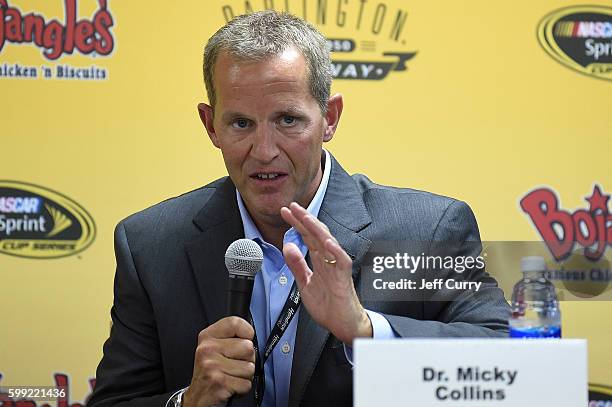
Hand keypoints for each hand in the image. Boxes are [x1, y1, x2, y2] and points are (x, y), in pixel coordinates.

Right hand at [183, 317, 255, 406]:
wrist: (197, 398)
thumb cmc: (211, 372)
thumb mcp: (215, 348)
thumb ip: (231, 337)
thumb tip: (252, 336)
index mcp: (207, 336)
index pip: (235, 323)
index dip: (246, 333)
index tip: (244, 340)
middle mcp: (207, 349)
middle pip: (248, 347)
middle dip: (247, 360)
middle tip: (233, 366)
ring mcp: (212, 366)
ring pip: (250, 367)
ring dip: (245, 376)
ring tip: (231, 376)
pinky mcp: (219, 383)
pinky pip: (246, 384)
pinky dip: (242, 388)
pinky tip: (230, 386)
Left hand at [280, 202, 371, 344]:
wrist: (343, 324)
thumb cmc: (328, 305)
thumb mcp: (305, 283)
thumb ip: (297, 265)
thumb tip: (287, 247)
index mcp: (319, 260)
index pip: (306, 237)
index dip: (296, 224)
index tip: (285, 212)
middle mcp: (328, 260)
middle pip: (316, 234)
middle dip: (304, 219)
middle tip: (292, 206)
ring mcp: (336, 267)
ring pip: (328, 243)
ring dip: (317, 229)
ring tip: (306, 217)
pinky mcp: (344, 277)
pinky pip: (341, 261)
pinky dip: (335, 250)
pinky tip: (327, 242)